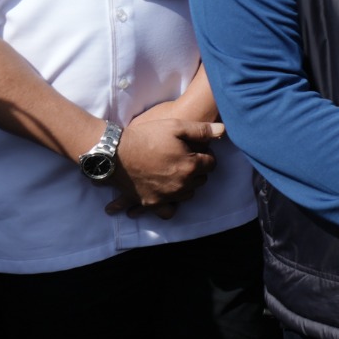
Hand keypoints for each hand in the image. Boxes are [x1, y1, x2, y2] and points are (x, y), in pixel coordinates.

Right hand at [108, 103, 222, 216]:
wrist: (116, 153)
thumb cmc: (147, 137)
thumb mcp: (175, 127)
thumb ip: (201, 130)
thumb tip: (222, 130)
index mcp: (191, 165)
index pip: (211, 164)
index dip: (205, 155)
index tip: (196, 149)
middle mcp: (183, 184)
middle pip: (201, 180)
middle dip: (197, 169)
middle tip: (184, 159)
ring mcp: (168, 196)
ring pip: (188, 194)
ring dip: (186, 185)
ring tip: (175, 173)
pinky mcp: (152, 203)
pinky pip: (169, 212)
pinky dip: (171, 205)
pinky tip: (168, 195)